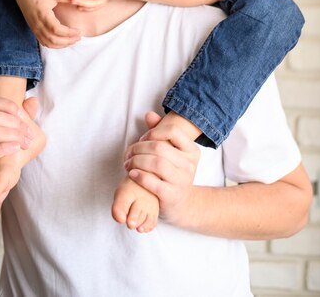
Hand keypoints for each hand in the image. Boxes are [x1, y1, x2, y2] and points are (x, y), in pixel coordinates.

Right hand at [0, 96, 36, 197]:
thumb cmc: (2, 152)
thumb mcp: (12, 133)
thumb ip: (22, 117)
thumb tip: (34, 100)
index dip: (9, 106)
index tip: (24, 116)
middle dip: (16, 124)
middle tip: (30, 134)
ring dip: (14, 135)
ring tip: (26, 142)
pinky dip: (5, 148)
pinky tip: (16, 148)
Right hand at [16, 0, 82, 47]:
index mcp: (43, 15)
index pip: (56, 29)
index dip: (68, 33)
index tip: (79, 31)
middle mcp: (38, 24)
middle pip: (53, 39)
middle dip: (68, 41)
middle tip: (79, 37)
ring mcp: (35, 29)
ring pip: (49, 43)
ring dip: (62, 45)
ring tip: (73, 40)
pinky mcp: (34, 31)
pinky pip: (44, 43)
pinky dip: (55, 45)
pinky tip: (64, 42)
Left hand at [124, 112, 199, 226]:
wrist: (182, 204)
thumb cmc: (172, 173)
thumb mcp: (170, 153)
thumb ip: (160, 132)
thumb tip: (149, 115)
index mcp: (191, 150)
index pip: (173, 131)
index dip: (154, 132)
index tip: (143, 139)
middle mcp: (189, 164)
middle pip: (160, 147)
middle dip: (139, 148)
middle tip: (128, 153)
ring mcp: (182, 181)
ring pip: (156, 163)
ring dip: (136, 161)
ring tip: (127, 163)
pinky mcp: (172, 195)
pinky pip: (153, 182)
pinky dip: (139, 176)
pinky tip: (132, 174)